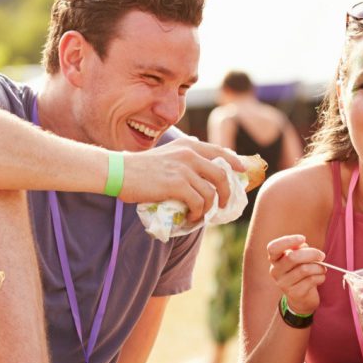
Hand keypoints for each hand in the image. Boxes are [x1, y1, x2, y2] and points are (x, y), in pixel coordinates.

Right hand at [118, 137, 242, 222]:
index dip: (235, 163)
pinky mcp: (177, 184)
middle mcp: (190, 154)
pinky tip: (191, 217)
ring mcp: (184, 169)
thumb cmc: (139, 167)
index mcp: (188, 145)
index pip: (220, 152)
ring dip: (209, 208)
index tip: (242, 172)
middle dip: (227, 193)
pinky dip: (198, 214)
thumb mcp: (165, 154)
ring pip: (211, 192)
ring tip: (200, 215)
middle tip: (222, 204)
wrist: (119, 171)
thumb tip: (199, 175)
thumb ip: (183, 159)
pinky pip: (199, 203)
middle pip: (222, 175)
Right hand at [265, 234, 325, 314]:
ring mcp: (283, 284)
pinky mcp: (294, 293)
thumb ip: (299, 249)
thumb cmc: (300, 270)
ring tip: (322, 268)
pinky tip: (320, 277)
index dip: (287, 241)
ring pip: (304, 269)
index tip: (303, 238)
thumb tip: (304, 246)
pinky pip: (311, 280)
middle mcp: (275, 271)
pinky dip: (320, 277)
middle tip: (322, 255)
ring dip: (319, 267)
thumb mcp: (299, 257)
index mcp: (274, 259)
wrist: (301, 297)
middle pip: (292, 257)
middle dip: (312, 253)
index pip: (273, 248)